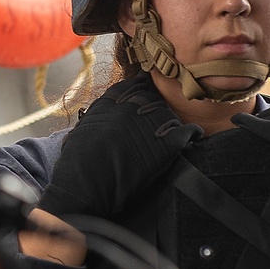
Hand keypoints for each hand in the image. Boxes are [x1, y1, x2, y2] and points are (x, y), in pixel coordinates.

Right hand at [37, 74, 201, 218]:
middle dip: (155, 110)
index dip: (140, 91)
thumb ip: (97, 118)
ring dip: (170, 124)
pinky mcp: (168, 142)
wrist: (87, 182)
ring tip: (169, 135)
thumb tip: (98, 119)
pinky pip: (188, 131)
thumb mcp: (81, 130)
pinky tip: (192, 137)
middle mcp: (134, 106)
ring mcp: (152, 122)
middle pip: (154, 100)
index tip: (145, 93)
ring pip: (171, 115)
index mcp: (112, 100)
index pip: (133, 86)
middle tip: (155, 124)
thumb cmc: (77, 162)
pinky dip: (192, 134)